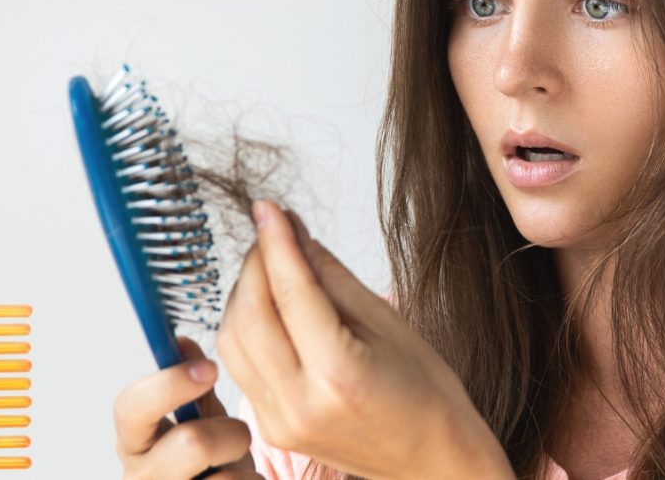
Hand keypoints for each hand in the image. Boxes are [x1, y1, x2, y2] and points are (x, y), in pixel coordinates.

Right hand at [114, 336, 259, 478]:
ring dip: (245, 468)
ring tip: (237, 471)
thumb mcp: (200, 422)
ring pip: (225, 476)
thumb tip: (182, 342)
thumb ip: (192, 386)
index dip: (170, 384)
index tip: (209, 369)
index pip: (130, 408)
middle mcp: (140, 477)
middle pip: (192, 442)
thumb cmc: (207, 465)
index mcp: (134, 444)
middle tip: (235, 441)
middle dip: (230, 434)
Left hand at [215, 200, 513, 479]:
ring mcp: (279, 422)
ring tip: (272, 270)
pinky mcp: (270, 429)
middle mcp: (300, 404)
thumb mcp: (387, 322)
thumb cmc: (425, 393)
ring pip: (232, 341)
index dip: (275, 243)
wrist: (432, 457)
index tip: (269, 209)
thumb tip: (294, 233)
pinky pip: (239, 366)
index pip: (291, 293)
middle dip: (255, 266)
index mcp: (338, 375)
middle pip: (249, 316)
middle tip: (273, 235)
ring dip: (243, 296)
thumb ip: (331, 277)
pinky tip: (268, 309)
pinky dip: (245, 329)